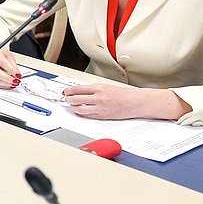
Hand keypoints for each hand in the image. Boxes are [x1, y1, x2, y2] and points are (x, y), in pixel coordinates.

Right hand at [0, 41, 21, 88]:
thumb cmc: (0, 54)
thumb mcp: (9, 56)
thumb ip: (13, 65)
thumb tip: (17, 74)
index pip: (3, 63)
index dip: (11, 70)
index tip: (18, 75)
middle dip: (7, 78)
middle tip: (15, 81)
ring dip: (5, 83)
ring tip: (13, 84)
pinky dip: (2, 85)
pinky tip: (8, 85)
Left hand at [62, 84, 189, 120]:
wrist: (137, 102)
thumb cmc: (124, 94)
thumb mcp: (106, 87)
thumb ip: (93, 89)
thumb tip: (78, 91)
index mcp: (99, 88)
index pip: (77, 89)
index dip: (68, 91)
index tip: (65, 91)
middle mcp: (99, 98)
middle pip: (76, 99)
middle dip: (68, 99)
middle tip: (66, 99)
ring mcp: (100, 108)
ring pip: (80, 109)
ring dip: (73, 107)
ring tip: (72, 105)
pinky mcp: (103, 116)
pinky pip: (88, 116)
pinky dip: (82, 113)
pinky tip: (80, 111)